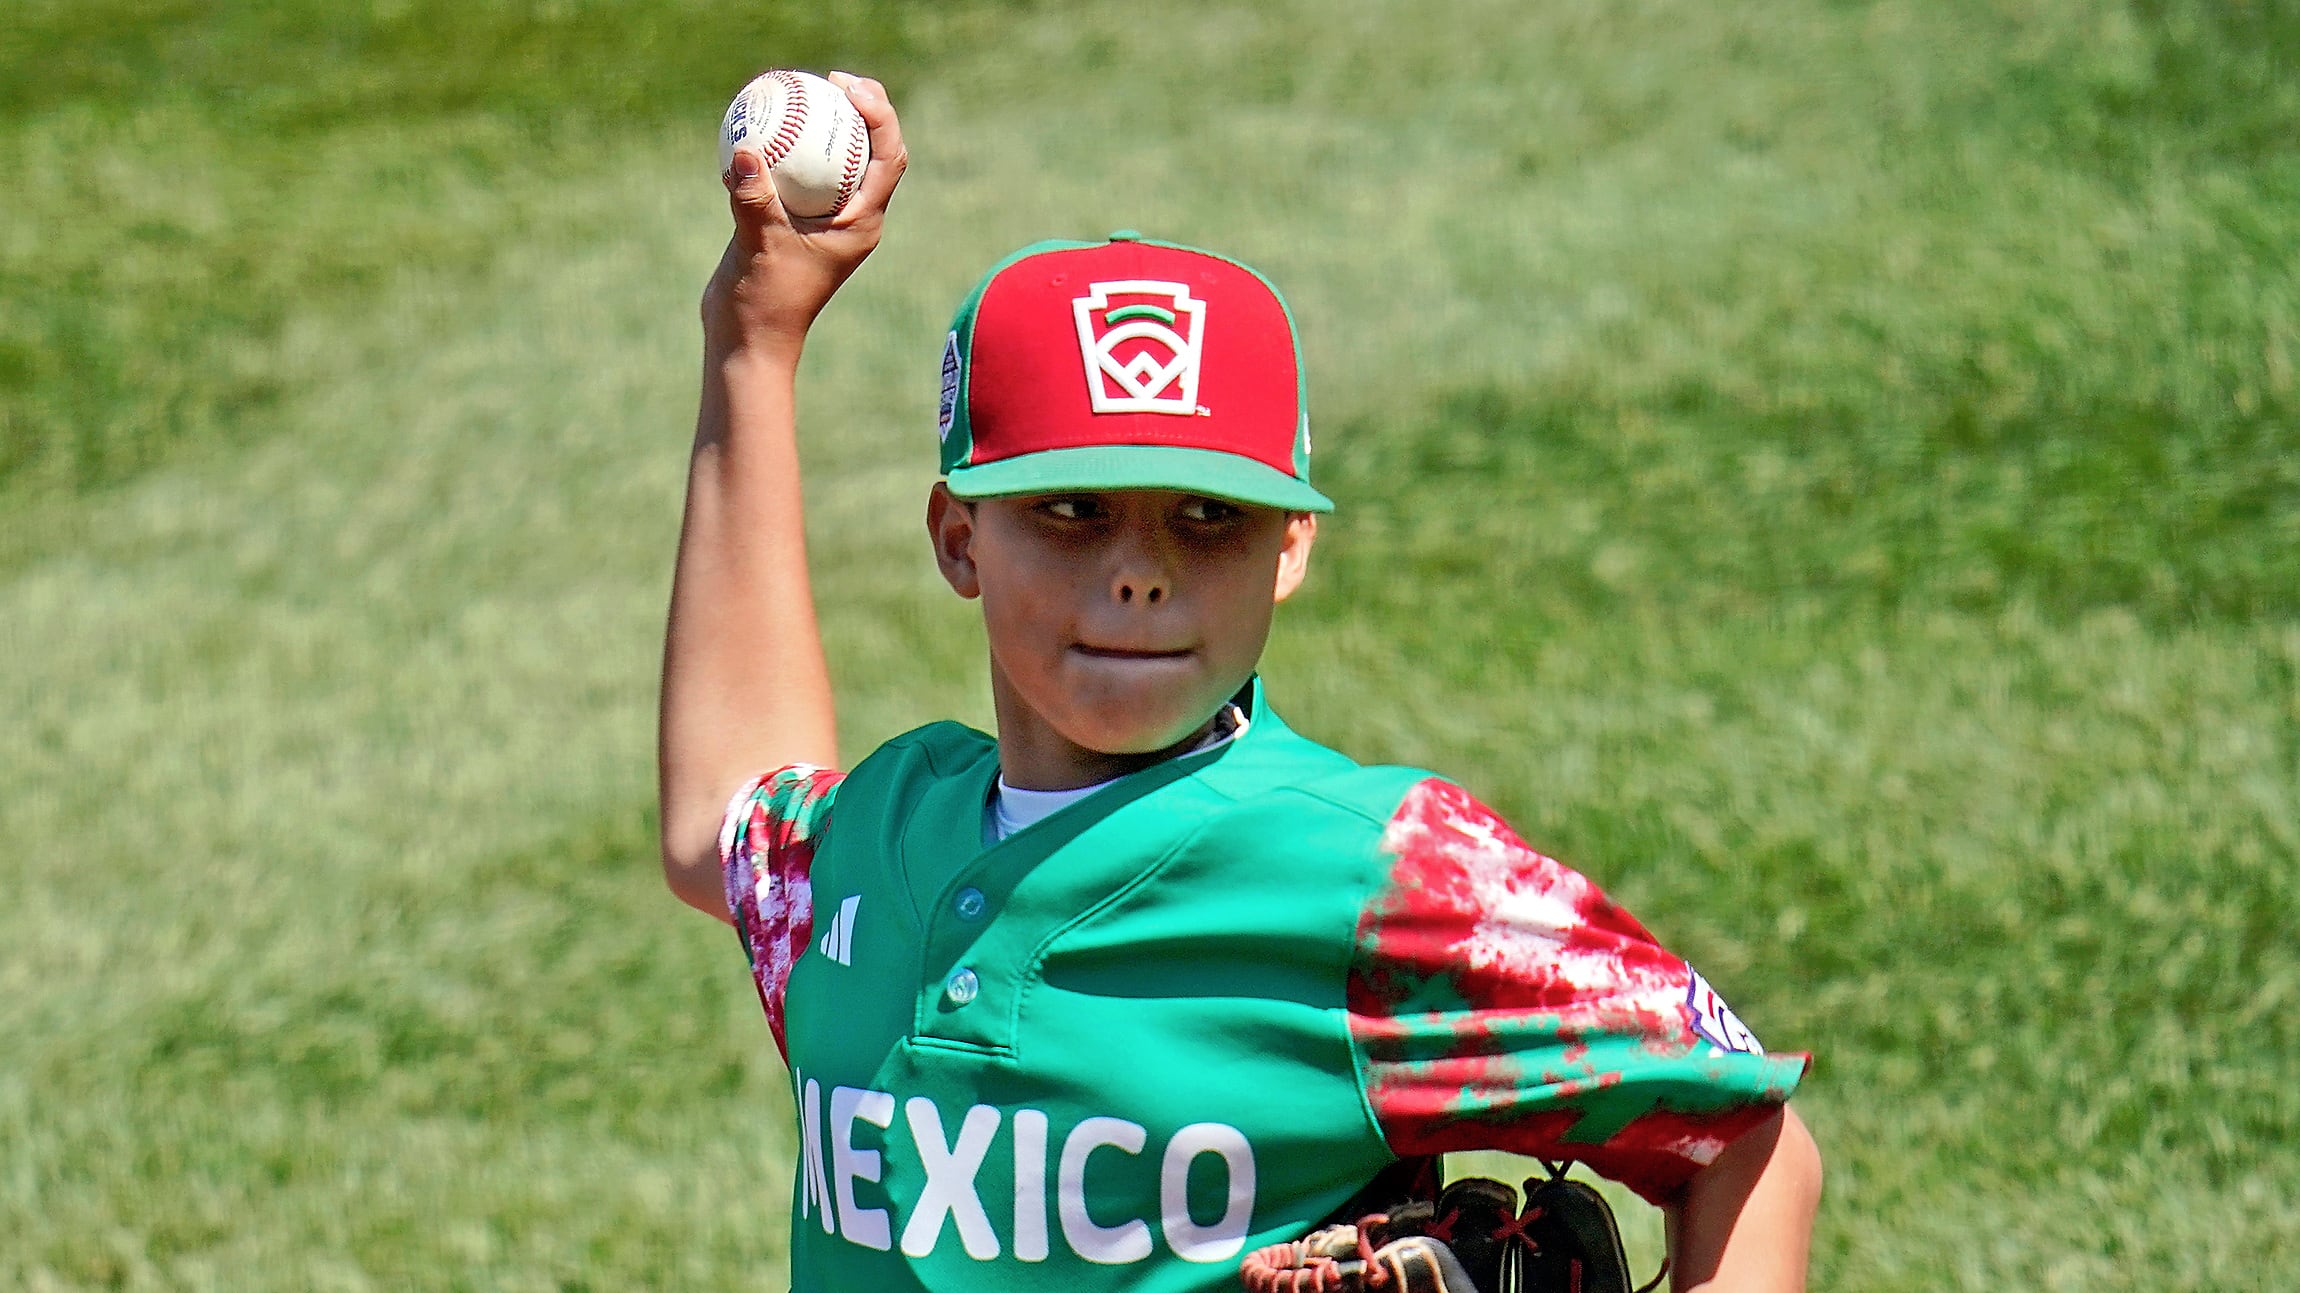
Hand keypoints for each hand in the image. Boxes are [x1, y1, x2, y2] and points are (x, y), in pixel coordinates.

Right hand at [700, 71, 907, 356]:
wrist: (749, 338)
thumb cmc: (765, 301)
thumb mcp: (758, 246)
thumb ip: (754, 200)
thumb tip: (744, 151)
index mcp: (863, 222)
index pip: (889, 157)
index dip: (880, 115)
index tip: (849, 88)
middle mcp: (852, 217)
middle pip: (871, 150)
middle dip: (860, 109)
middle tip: (830, 80)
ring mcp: (825, 220)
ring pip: (834, 161)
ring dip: (822, 126)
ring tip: (798, 92)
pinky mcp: (796, 222)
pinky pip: (798, 175)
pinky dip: (785, 150)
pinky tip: (757, 127)